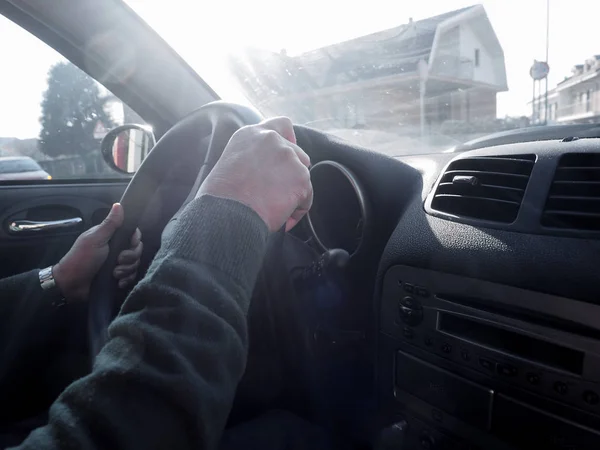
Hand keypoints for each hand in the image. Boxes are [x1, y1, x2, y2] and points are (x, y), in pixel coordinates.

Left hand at [53, 203, 142, 301]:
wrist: (72, 285)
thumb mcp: (95, 239)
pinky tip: (117, 282)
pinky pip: (132, 277)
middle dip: (130, 258)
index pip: (133, 234)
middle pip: (137, 250)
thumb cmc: (81, 259)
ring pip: (135, 264)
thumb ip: (109, 224)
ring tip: (114, 274)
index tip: (130, 244)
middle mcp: (117, 249)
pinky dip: (126, 280)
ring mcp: (118, 264)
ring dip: (126, 270)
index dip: (135, 240)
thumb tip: (118, 204)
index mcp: (112, 237)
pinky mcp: (119, 277)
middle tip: (117, 261)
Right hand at [198, 117, 312, 230]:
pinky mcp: (301, 178)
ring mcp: (289, 157)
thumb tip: (264, 172)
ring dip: (293, 193)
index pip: (281, 125)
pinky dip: (297, 210)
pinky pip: (306, 197)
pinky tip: (282, 218)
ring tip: (274, 209)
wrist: (226, 214)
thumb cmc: (220, 198)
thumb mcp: (230, 162)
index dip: (290, 138)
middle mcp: (272, 139)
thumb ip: (252, 157)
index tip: (291, 150)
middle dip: (291, 174)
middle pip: (297, 154)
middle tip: (276, 194)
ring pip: (302, 177)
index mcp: (252, 134)